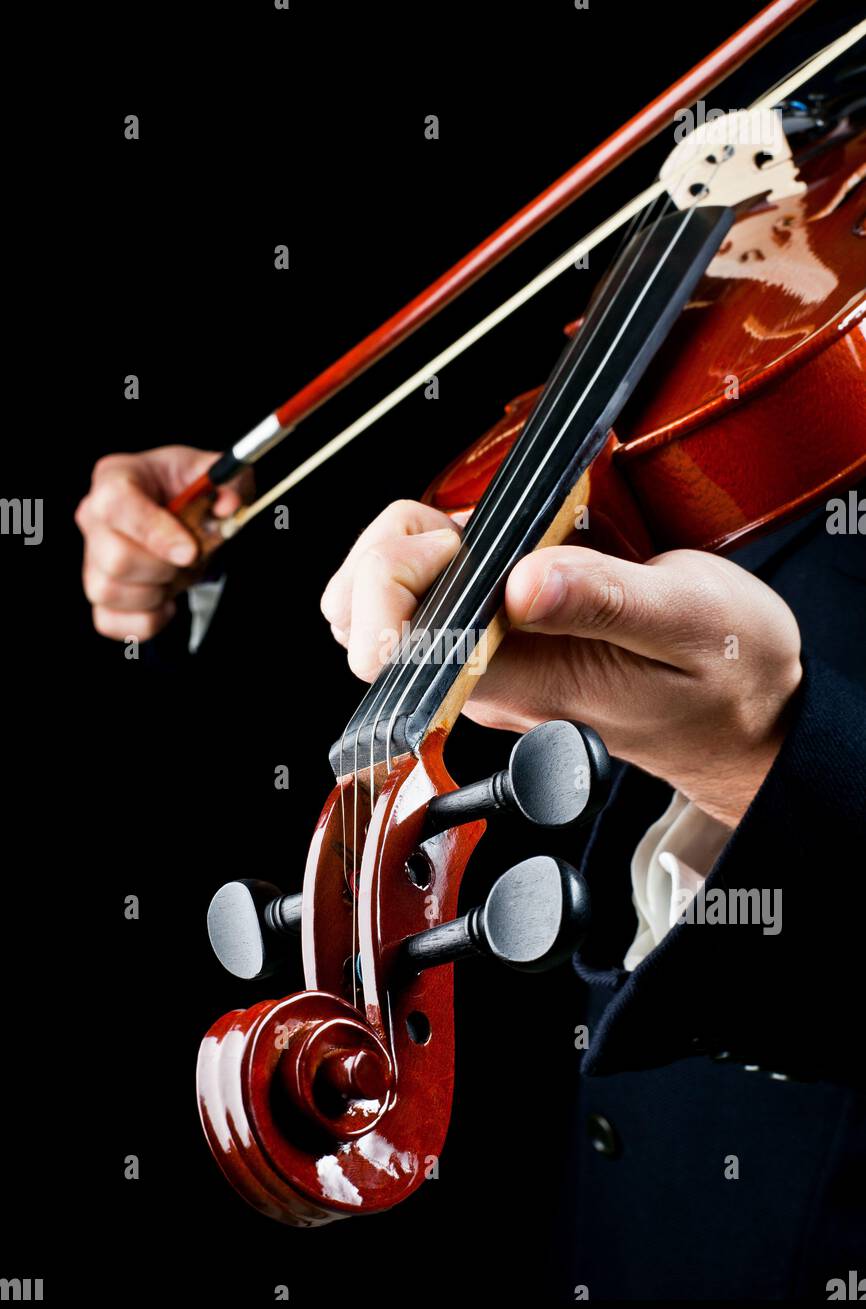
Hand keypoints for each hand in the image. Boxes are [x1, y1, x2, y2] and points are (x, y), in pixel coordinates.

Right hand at [76, 446, 245, 641]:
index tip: (190, 552)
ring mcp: (91, 556)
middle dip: (164, 568)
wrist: (187, 517)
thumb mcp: (216, 476)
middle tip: (189, 559)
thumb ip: (229, 483)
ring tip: (176, 575)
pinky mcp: (99, 593)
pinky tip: (166, 602)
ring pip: (108, 591)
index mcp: (115, 477)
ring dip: (156, 593)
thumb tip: (228, 505)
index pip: (116, 503)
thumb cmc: (192, 492)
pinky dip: (146, 621)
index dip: (154, 532)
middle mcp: (93, 516)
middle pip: (115, 558)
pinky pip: (109, 621)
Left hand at [321, 499, 802, 826]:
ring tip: (484, 531)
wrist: (749, 722)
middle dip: (391, 550)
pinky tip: (496, 540)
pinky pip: (435, 598)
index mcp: (520, 678)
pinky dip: (442, 550)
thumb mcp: (690, 620)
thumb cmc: (728, 680)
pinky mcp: (504, 644)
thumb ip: (604, 598)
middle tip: (466, 530)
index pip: (389, 648)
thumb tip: (520, 581)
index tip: (453, 542)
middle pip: (367, 619)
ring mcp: (491, 662)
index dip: (393, 579)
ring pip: (390, 605)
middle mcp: (489, 678)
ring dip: (413, 547)